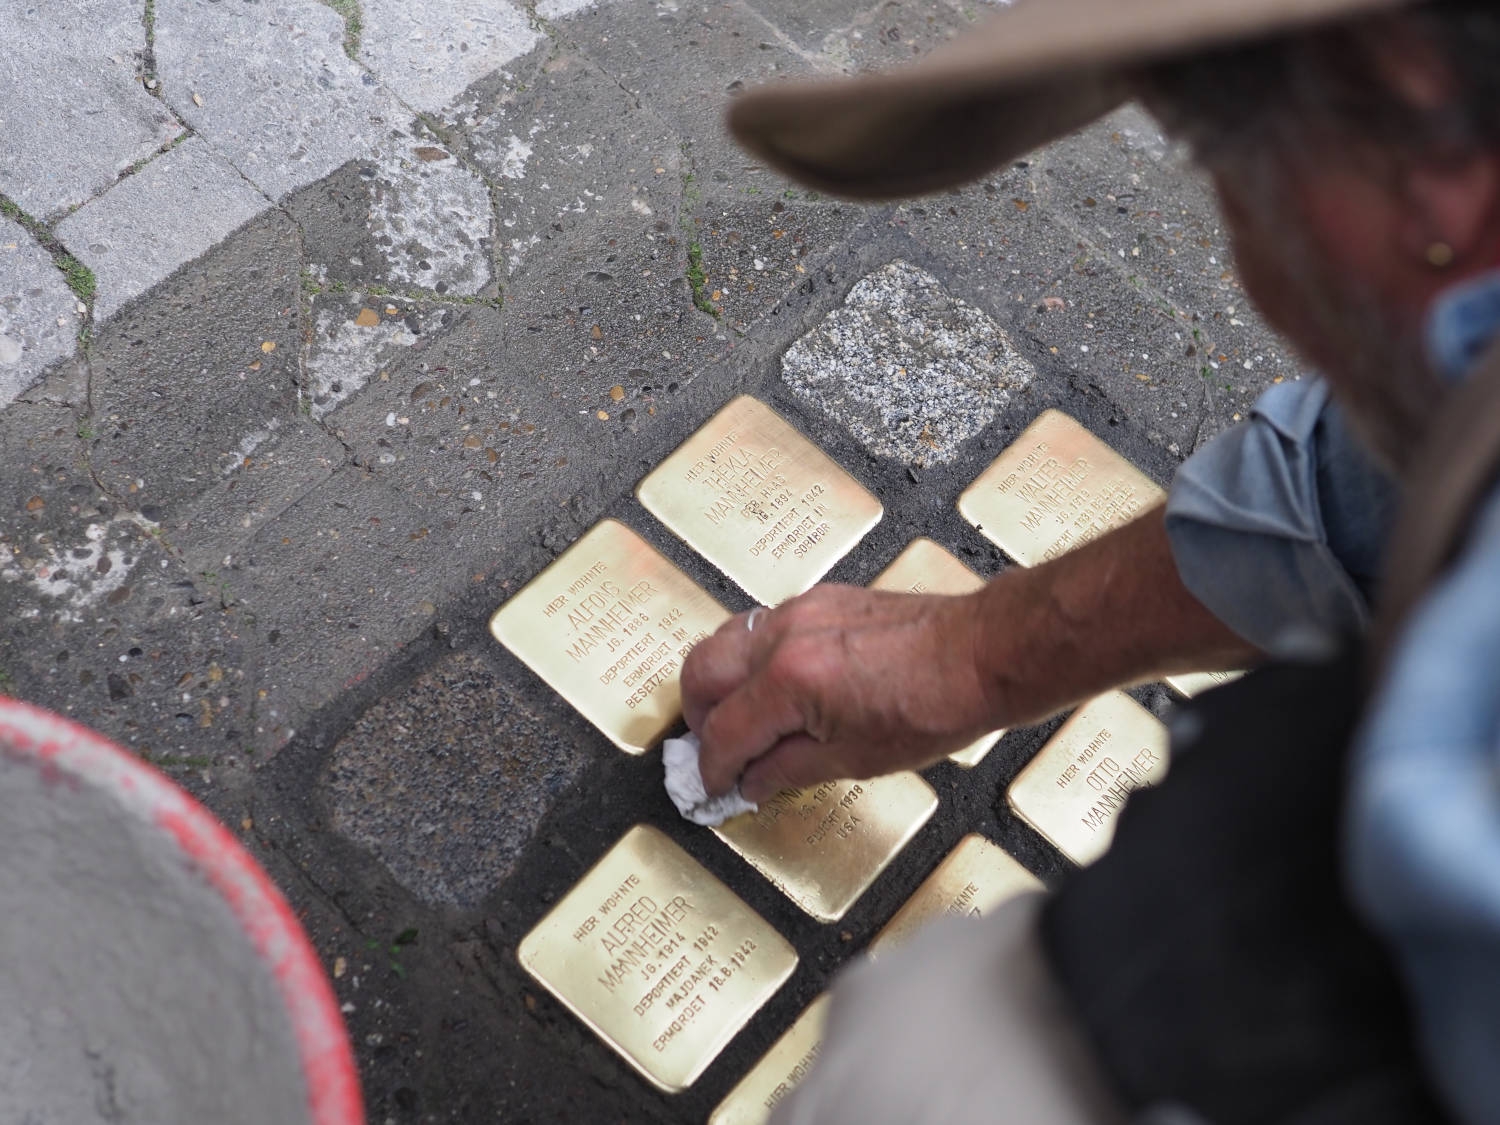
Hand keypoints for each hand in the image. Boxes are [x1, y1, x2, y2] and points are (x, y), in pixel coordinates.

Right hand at [681, 584, 995, 802]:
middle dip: (697, 718)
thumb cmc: (938, 703)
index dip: (712, 768)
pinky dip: (753, 660)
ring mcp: (802, 611)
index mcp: (790, 680)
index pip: (722, 731)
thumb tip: (753, 779)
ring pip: (725, 641)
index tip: (714, 785)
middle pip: (700, 672)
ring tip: (742, 721)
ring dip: (721, 684)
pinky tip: (776, 689)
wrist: (983, 654)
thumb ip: (788, 769)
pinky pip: (762, 627)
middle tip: (715, 751)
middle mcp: (786, 636)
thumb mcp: (856, 759)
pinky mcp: (821, 599)